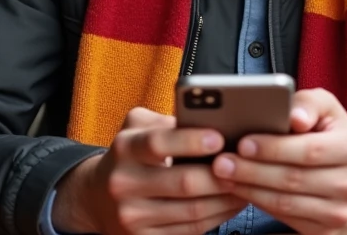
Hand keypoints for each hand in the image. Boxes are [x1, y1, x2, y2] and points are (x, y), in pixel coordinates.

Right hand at [52, 107, 245, 234]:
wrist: (98, 198)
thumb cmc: (130, 155)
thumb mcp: (137, 127)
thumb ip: (167, 122)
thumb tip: (210, 121)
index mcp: (125, 148)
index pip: (158, 143)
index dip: (191, 141)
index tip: (220, 137)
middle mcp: (124, 183)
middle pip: (184, 183)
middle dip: (221, 175)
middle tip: (246, 165)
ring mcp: (133, 216)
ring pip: (193, 211)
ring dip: (227, 199)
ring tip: (248, 183)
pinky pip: (192, 230)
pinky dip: (218, 217)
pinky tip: (231, 203)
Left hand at [209, 89, 346, 234]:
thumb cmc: (335, 136)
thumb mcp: (328, 109)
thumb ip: (309, 103)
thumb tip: (293, 116)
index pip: (308, 150)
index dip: (273, 149)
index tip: (243, 143)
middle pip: (293, 180)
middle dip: (252, 171)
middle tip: (222, 162)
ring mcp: (341, 214)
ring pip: (286, 204)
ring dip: (250, 190)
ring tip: (225, 176)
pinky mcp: (327, 234)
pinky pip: (287, 221)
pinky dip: (261, 205)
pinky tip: (243, 192)